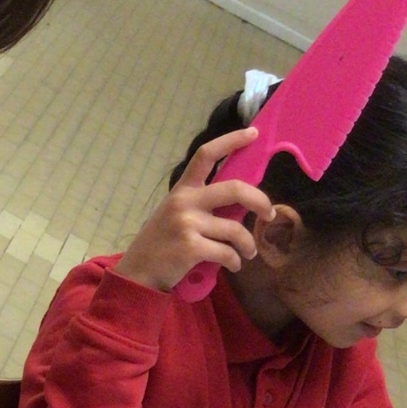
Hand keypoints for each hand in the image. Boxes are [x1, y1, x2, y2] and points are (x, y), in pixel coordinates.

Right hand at [115, 126, 272, 291]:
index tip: (253, 134)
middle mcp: (184, 201)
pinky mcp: (191, 247)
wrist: (138, 273)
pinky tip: (233, 265)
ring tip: (248, 253)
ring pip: (235, 229)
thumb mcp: (175, 214)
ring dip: (248, 244)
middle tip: (269, 213)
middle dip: (259, 201)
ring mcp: (187, 224)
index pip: (206, 155)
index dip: (231, 141)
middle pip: (235, 189)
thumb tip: (239, 202)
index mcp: (182, 189)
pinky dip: (235, 261)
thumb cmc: (160, 244)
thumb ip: (201, 204)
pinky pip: (227, 252)